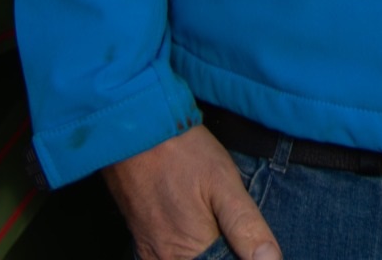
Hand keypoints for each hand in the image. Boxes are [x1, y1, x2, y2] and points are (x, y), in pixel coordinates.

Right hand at [102, 124, 281, 259]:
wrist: (135, 133)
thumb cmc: (183, 153)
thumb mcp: (223, 181)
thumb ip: (246, 226)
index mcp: (194, 251)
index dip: (242, 253)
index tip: (245, 239)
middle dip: (223, 251)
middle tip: (225, 219)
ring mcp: (152, 256)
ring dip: (205, 251)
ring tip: (213, 222)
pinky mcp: (142, 245)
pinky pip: (169, 259)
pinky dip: (187, 251)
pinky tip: (198, 230)